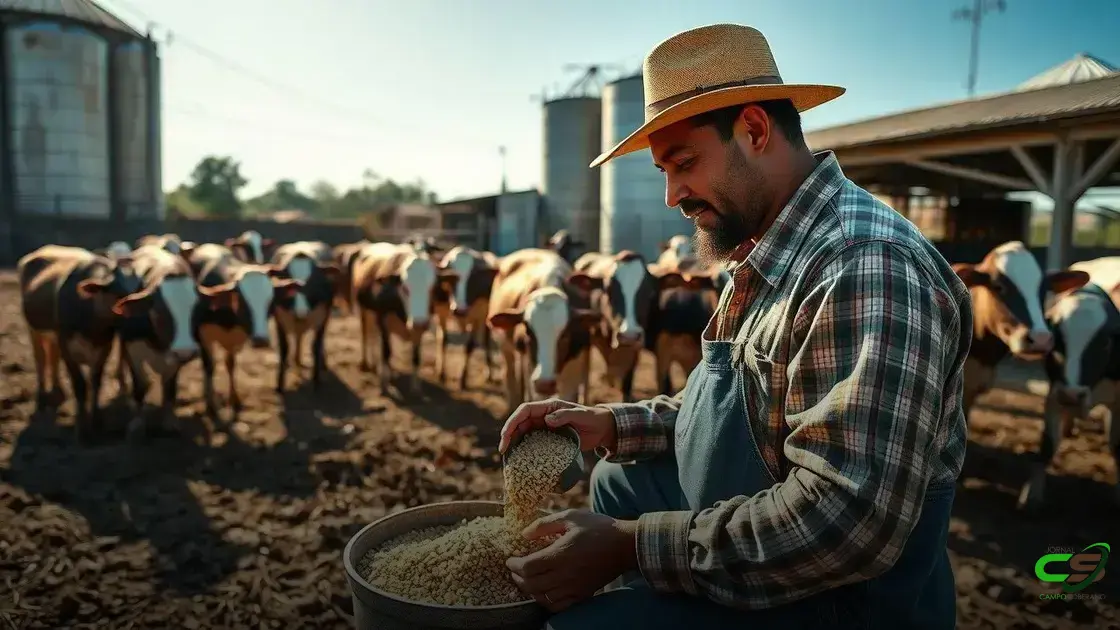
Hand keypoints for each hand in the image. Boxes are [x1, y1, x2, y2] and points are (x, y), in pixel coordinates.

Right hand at [498, 398, 616, 453]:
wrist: (602, 428)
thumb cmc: (592, 419)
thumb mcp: (581, 415)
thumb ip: (565, 416)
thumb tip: (547, 420)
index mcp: (549, 407)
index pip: (525, 410)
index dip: (513, 421)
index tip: (506, 434)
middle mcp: (544, 415)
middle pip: (520, 422)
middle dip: (509, 434)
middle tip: (503, 450)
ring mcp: (545, 427)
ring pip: (524, 433)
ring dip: (514, 443)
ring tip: (508, 456)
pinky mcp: (548, 438)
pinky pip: (532, 442)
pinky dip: (524, 449)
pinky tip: (520, 460)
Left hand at [506, 509, 637, 611]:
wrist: (625, 545)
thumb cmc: (598, 527)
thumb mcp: (571, 517)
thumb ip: (545, 524)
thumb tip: (524, 534)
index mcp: (561, 554)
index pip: (528, 567)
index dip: (514, 565)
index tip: (510, 559)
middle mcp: (565, 574)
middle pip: (531, 585)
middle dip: (518, 578)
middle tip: (514, 569)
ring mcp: (574, 587)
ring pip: (543, 598)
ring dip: (530, 590)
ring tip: (526, 580)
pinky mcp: (582, 594)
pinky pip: (558, 606)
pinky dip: (546, 601)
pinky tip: (544, 591)